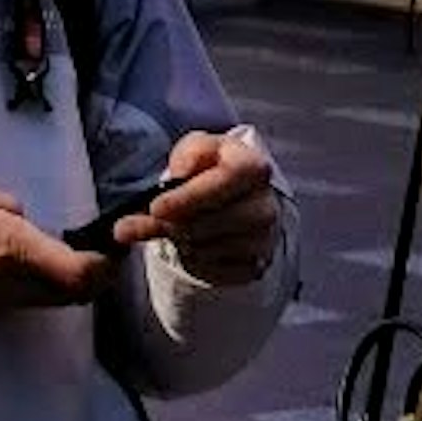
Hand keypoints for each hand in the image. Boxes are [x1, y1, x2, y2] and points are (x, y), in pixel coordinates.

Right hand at [0, 178, 110, 309]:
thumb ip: (7, 205)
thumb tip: (25, 220)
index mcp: (16, 248)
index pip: (79, 272)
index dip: (106, 263)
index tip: (116, 242)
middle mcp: (19, 281)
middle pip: (79, 293)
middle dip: (102, 275)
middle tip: (109, 248)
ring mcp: (9, 298)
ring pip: (61, 300)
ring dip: (80, 282)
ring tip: (86, 253)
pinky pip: (41, 299)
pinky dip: (57, 286)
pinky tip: (52, 263)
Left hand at [117, 125, 282, 286]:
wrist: (237, 199)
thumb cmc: (213, 169)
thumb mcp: (198, 148)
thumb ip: (188, 155)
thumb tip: (179, 174)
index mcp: (254, 167)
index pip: (225, 181)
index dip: (188, 197)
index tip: (156, 208)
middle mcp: (265, 206)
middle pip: (209, 223)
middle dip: (175, 223)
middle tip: (156, 217)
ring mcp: (263, 241)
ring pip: (205, 250)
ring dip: (181, 241)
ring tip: (178, 225)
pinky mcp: (254, 268)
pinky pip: (210, 272)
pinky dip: (192, 261)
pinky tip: (191, 244)